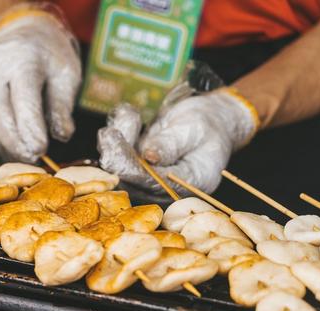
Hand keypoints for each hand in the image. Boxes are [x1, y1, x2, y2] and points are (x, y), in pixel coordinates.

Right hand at [0, 3, 80, 162]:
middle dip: (13, 141)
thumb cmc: (49, 60)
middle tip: (31, 159)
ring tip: (20, 155)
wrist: (23, 36)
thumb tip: (62, 136)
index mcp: (23, 60)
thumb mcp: (66, 76)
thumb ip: (62, 107)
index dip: (30, 127)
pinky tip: (6, 144)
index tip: (40, 150)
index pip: (22, 97)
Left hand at [98, 89, 258, 199]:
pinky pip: (117, 153)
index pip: (153, 184)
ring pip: (119, 165)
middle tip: (110, 133)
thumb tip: (149, 156)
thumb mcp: (195, 129)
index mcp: (186, 184)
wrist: (210, 121)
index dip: (132, 168)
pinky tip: (129, 114)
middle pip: (130, 179)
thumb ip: (172, 144)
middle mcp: (164, 187)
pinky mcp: (134, 165)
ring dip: (117, 140)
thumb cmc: (207, 125)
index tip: (116, 150)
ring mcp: (146, 177)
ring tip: (129, 115)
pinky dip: (119, 132)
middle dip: (117, 154)